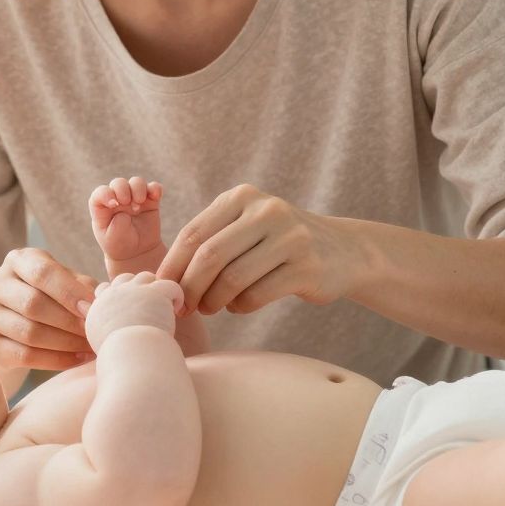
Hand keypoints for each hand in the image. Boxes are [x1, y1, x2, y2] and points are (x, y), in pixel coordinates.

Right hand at [0, 247, 99, 372]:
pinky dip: (56, 360)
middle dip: (70, 321)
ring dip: (67, 343)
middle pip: (34, 304)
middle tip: (96, 333)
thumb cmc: (48, 299)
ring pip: (30, 333)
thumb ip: (83, 286)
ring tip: (91, 347)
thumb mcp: (64, 284)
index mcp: (18, 260)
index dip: (70, 292)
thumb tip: (103, 298)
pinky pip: (25, 356)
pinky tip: (78, 359)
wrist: (9, 328)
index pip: (43, 272)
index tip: (95, 309)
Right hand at [79, 271, 184, 349]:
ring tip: (164, 306)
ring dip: (155, 289)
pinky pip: (170, 284)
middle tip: (149, 305)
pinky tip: (177, 308)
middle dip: (137, 288)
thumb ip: (99, 325)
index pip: (105, 289)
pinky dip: (176, 294)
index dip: (118, 295)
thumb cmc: (118, 355)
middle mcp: (116, 293)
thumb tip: (101, 320)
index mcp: (100, 305)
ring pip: (146, 277)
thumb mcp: (98, 340)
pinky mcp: (156, 292)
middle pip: (125, 279)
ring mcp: (136, 290)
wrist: (131, 353)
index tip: (129, 309)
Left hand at [89, 176, 164, 266]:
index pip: (100, 193)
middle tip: (127, 203)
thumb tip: (127, 211)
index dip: (105, 194)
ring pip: (137, 182)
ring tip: (139, 203)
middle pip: (119, 183)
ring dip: (138, 188)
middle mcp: (117, 198)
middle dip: (123, 189)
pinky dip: (155, 188)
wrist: (137, 252)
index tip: (114, 204)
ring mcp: (134, 198)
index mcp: (102, 207)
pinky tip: (156, 196)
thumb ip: (117, 224)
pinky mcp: (150, 201)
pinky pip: (154, 187)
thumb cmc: (120, 244)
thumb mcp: (113, 239)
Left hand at [155, 184, 366, 315]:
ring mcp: (290, 237)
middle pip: (209, 256)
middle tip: (183, 307)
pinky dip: (240, 306)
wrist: (343, 251)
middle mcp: (267, 211)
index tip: (161, 291)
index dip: (172, 267)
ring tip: (211, 307)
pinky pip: (257, 295)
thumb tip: (163, 279)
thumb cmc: (278, 245)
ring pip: (232, 279)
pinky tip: (240, 305)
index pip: (193, 234)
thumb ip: (210, 242)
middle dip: (189, 288)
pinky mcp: (306, 267)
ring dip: (214, 301)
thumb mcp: (246, 226)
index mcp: (242, 197)